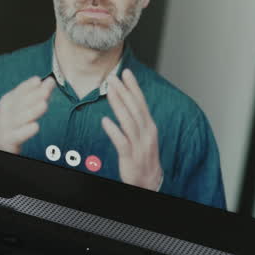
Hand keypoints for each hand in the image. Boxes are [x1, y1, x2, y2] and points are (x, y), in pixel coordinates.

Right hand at [0, 76, 55, 153]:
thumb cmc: (9, 120)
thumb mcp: (17, 105)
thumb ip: (33, 95)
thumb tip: (49, 81)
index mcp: (8, 101)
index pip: (19, 91)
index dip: (28, 85)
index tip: (38, 80)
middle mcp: (5, 112)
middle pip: (21, 103)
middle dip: (34, 96)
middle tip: (46, 90)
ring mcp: (6, 126)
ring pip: (20, 118)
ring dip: (32, 111)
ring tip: (44, 105)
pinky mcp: (7, 140)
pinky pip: (17, 136)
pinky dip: (26, 131)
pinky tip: (35, 126)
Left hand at [101, 69, 162, 190]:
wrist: (150, 183)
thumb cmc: (144, 158)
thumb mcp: (143, 136)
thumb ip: (136, 120)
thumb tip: (127, 103)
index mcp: (149, 127)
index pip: (141, 103)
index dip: (133, 87)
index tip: (126, 72)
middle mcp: (146, 133)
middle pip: (134, 108)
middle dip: (123, 91)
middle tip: (112, 77)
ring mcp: (139, 146)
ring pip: (128, 121)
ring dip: (118, 104)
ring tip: (109, 90)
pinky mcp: (131, 158)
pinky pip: (122, 142)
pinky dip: (114, 131)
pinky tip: (105, 121)